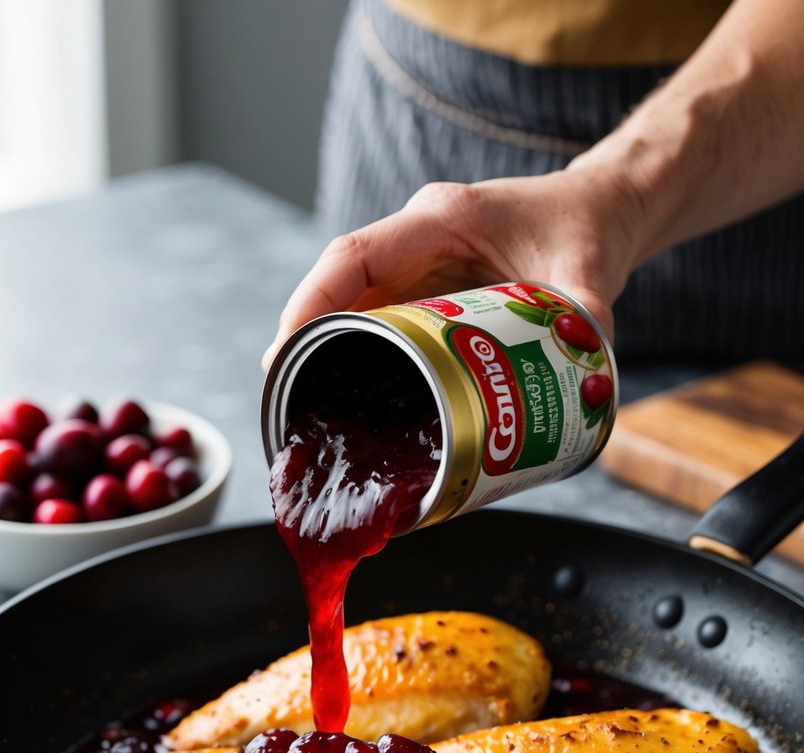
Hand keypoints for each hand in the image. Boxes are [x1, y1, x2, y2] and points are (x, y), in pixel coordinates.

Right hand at [263, 166, 643, 367]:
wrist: (601, 212)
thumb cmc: (587, 227)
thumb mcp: (591, 271)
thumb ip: (588, 315)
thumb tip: (587, 375)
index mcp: (442, 219)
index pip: (355, 256)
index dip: (313, 300)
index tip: (287, 349)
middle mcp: (420, 239)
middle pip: (342, 286)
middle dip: (307, 337)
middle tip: (287, 395)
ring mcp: (420, 264)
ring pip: (355, 305)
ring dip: (328, 350)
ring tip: (307, 404)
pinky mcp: (428, 289)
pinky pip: (381, 319)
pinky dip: (362, 354)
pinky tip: (352, 395)